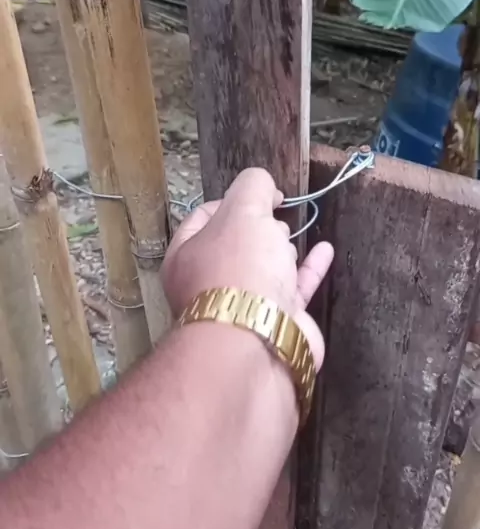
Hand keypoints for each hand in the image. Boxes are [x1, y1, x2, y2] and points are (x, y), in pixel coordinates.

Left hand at [162, 168, 333, 369]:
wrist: (258, 342)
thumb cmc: (239, 269)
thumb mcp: (243, 210)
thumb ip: (253, 187)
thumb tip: (263, 186)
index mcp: (186, 256)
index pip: (203, 217)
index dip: (231, 200)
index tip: (261, 193)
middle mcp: (210, 283)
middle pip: (234, 245)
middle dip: (255, 226)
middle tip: (276, 213)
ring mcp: (245, 306)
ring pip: (263, 270)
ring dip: (280, 248)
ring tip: (297, 228)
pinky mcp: (277, 323)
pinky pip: (294, 289)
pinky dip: (309, 269)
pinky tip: (325, 250)